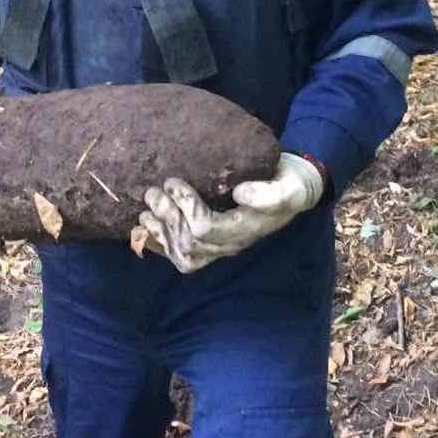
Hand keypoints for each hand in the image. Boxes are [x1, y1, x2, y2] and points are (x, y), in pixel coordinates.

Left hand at [138, 152, 324, 272]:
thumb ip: (269, 194)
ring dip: (158, 233)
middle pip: (189, 242)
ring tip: (143, 212)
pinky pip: (181, 255)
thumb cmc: (289, 184)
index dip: (185, 206)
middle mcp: (230, 243)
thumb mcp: (289, 187)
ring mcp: (220, 246)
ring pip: (182, 254)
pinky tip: (144, 232)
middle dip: (166, 217)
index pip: (206, 228)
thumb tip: (239, 194)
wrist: (294, 190)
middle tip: (152, 192)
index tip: (173, 181)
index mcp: (245, 229)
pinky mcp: (211, 241)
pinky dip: (159, 245)